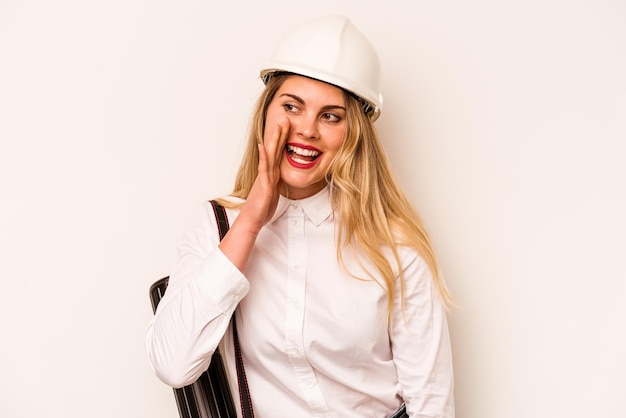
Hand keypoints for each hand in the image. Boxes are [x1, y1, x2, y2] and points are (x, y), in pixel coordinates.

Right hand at [238, 117, 289, 232]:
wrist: (252, 220)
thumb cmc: (261, 209)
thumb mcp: (273, 193)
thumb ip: (277, 183)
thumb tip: (282, 177)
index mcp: (271, 174)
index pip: (279, 153)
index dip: (283, 139)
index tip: (288, 126)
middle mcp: (267, 172)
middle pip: (275, 149)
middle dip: (280, 133)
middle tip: (285, 117)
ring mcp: (265, 177)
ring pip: (270, 154)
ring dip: (274, 139)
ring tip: (278, 125)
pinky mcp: (263, 185)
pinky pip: (264, 168)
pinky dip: (264, 156)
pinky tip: (264, 145)